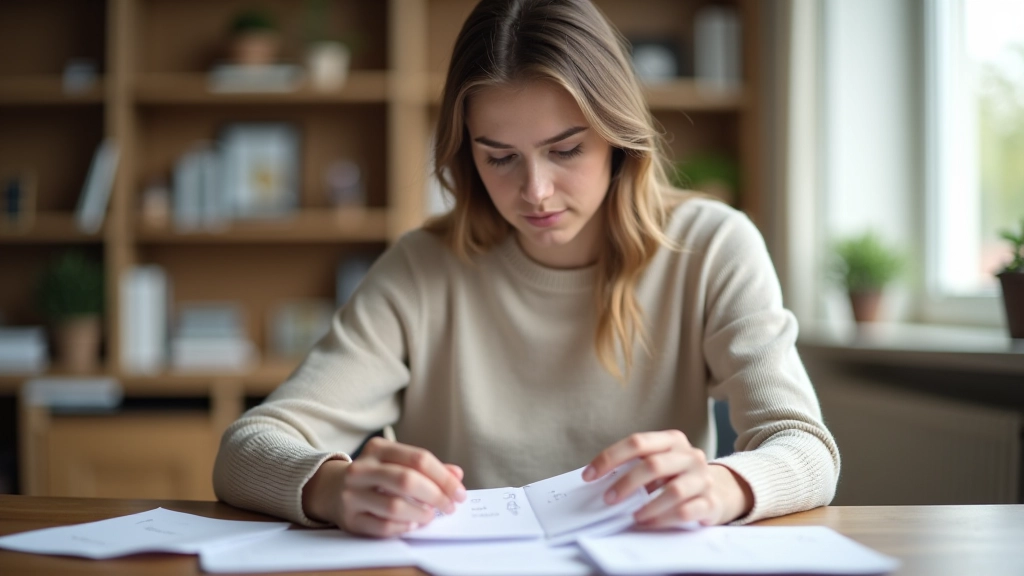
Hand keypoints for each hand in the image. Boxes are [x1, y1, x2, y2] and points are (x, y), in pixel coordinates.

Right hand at [302, 437, 466, 536]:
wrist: (328, 488)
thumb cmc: (373, 475)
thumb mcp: (396, 462)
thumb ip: (427, 468)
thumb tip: (457, 475)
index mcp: (378, 449)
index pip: (419, 459)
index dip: (444, 478)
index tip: (459, 492)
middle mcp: (362, 469)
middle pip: (407, 480)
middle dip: (436, 496)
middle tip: (450, 507)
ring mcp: (352, 494)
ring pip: (394, 505)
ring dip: (420, 514)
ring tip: (430, 516)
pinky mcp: (349, 518)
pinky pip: (382, 526)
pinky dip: (403, 527)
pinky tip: (413, 524)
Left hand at [583, 430, 752, 526]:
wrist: (721, 490)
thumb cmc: (677, 476)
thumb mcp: (660, 463)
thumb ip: (635, 466)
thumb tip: (598, 480)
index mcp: (672, 440)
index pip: (637, 442)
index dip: (610, 458)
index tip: (589, 475)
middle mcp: (690, 456)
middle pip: (654, 465)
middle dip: (626, 483)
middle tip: (608, 499)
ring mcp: (703, 478)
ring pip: (673, 490)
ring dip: (647, 505)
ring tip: (632, 516)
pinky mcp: (711, 502)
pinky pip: (686, 511)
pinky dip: (663, 519)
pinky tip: (649, 523)